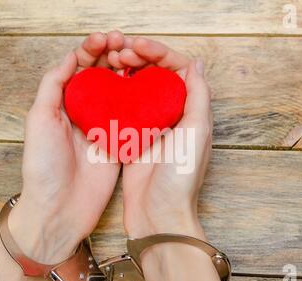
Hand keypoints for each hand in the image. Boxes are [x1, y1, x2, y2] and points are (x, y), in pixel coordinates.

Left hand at [8, 32, 125, 263]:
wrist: (59, 210)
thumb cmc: (43, 167)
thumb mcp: (39, 120)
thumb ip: (53, 85)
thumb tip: (70, 56)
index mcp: (62, 104)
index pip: (79, 67)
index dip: (91, 49)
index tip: (105, 39)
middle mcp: (83, 112)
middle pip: (101, 75)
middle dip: (112, 55)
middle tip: (125, 44)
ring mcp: (103, 127)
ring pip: (118, 92)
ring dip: (127, 73)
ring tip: (136, 59)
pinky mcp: (118, 143)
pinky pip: (131, 116)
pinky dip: (139, 100)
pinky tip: (147, 86)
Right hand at [110, 37, 212, 239]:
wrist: (158, 213)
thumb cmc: (180, 177)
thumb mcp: (197, 132)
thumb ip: (199, 95)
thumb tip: (196, 63)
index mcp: (190, 109)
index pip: (176, 68)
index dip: (158, 52)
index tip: (138, 46)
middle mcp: (171, 114)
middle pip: (154, 74)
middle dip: (139, 57)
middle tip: (120, 52)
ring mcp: (150, 125)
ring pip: (137, 88)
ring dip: (125, 71)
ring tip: (110, 62)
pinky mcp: (131, 137)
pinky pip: (123, 108)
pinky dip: (114, 93)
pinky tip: (103, 85)